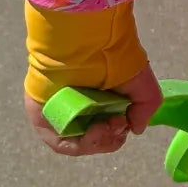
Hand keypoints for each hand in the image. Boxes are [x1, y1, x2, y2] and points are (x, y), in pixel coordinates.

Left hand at [24, 64, 163, 157]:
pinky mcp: (43, 116)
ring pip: (76, 142)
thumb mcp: (142, 85)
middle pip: (92, 139)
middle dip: (108, 140)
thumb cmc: (115, 58)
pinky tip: (89, 133)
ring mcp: (60, 112)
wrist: (86, 42)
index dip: (117, 135)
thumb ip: (145, 109)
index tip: (124, 122)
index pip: (107, 129)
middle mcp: (78, 107)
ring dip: (94, 143)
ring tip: (102, 129)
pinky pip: (57, 140)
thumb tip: (135, 129)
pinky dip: (75, 144)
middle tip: (114, 125)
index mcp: (98, 99)